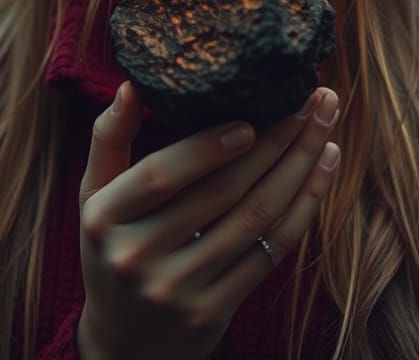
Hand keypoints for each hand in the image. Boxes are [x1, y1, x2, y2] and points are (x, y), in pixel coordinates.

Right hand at [77, 81, 341, 359]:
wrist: (124, 346)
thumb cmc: (113, 246)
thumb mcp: (93, 195)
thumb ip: (109, 138)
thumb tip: (131, 86)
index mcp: (104, 219)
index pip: (160, 176)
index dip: (205, 148)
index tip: (250, 121)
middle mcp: (138, 257)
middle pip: (220, 192)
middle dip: (274, 141)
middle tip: (311, 100)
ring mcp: (178, 289)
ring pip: (253, 218)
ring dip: (299, 167)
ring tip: (324, 127)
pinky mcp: (214, 311)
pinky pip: (270, 252)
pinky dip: (303, 207)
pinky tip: (323, 169)